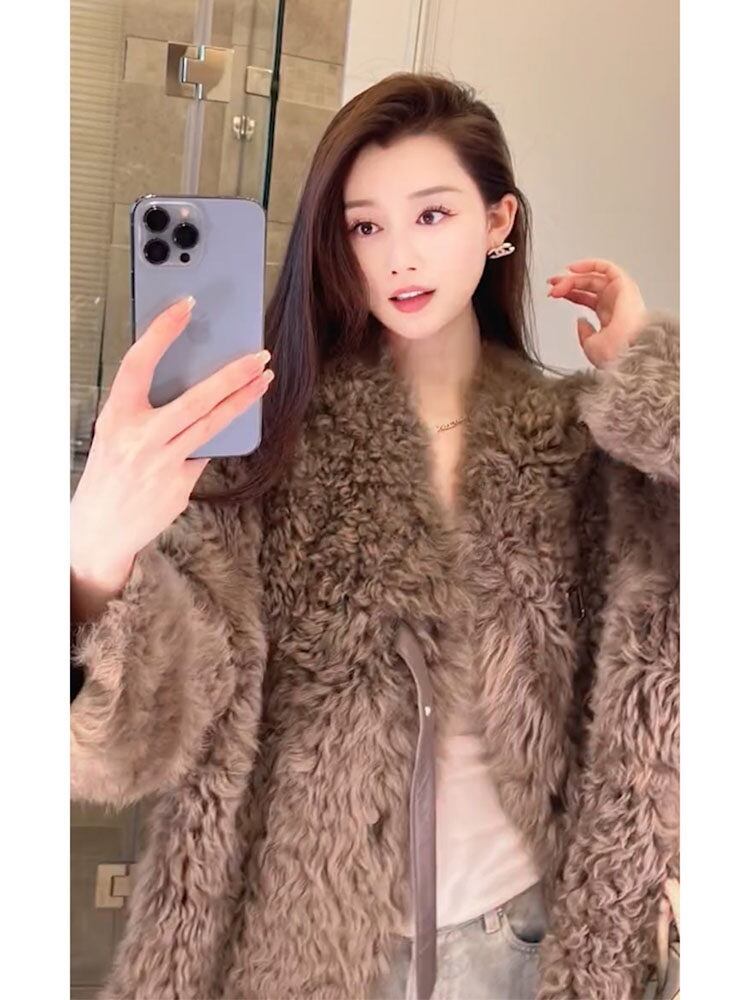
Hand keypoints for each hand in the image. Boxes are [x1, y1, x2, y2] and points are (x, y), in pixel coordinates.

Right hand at [71, 295, 273, 577]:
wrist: (99, 529)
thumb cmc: (109, 473)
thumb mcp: (114, 432)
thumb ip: (146, 410)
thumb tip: (194, 385)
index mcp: (116, 415)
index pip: (138, 363)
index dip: (161, 331)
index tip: (185, 306)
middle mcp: (139, 437)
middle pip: (196, 398)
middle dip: (233, 374)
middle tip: (258, 355)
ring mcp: (161, 463)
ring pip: (212, 424)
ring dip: (243, 400)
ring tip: (263, 380)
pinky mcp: (179, 485)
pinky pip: (206, 453)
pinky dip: (217, 439)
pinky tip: (229, 425)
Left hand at [546, 258, 649, 367]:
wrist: (628, 352)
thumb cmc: (616, 355)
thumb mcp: (591, 347)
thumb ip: (584, 334)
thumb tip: (581, 322)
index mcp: (609, 318)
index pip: (587, 299)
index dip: (570, 294)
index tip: (554, 293)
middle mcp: (615, 304)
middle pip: (588, 286)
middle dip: (568, 284)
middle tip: (552, 286)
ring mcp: (620, 294)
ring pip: (594, 277)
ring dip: (574, 277)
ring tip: (557, 282)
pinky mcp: (624, 285)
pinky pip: (606, 268)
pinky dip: (590, 265)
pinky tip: (573, 269)